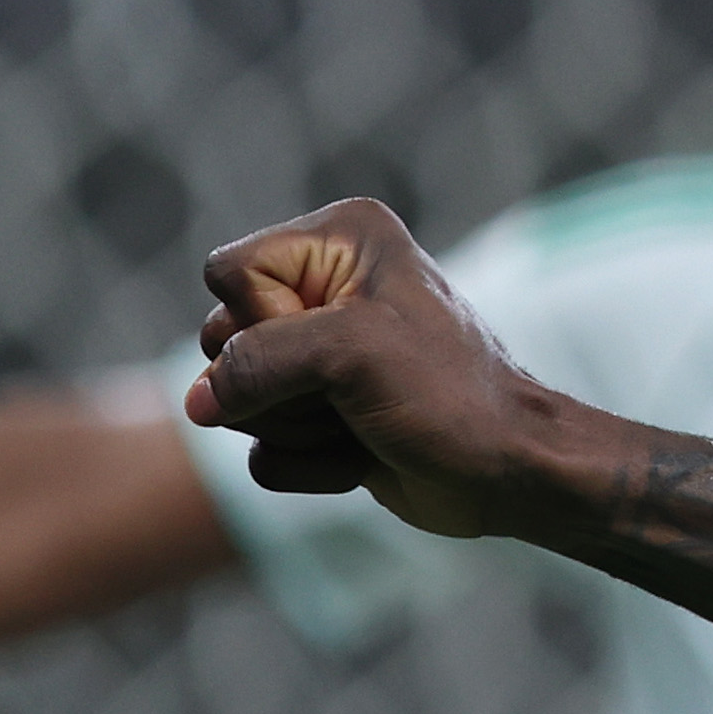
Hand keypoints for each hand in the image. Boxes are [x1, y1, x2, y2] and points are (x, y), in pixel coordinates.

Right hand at [181, 199, 553, 543]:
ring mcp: (320, 357)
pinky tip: (367, 457)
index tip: (339, 343)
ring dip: (299, 428)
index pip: (230, 274)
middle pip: (221, 338)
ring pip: (235, 399)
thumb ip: (254, 363)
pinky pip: (263, 447)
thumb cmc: (451, 397)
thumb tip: (198, 403)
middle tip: (354, 394)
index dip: (266, 322)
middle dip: (280, 385)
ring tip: (364, 424)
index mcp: (341, 239)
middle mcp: (325, 288)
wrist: (514, 474)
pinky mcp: (320, 417)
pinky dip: (312, 464)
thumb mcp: (349, 354)